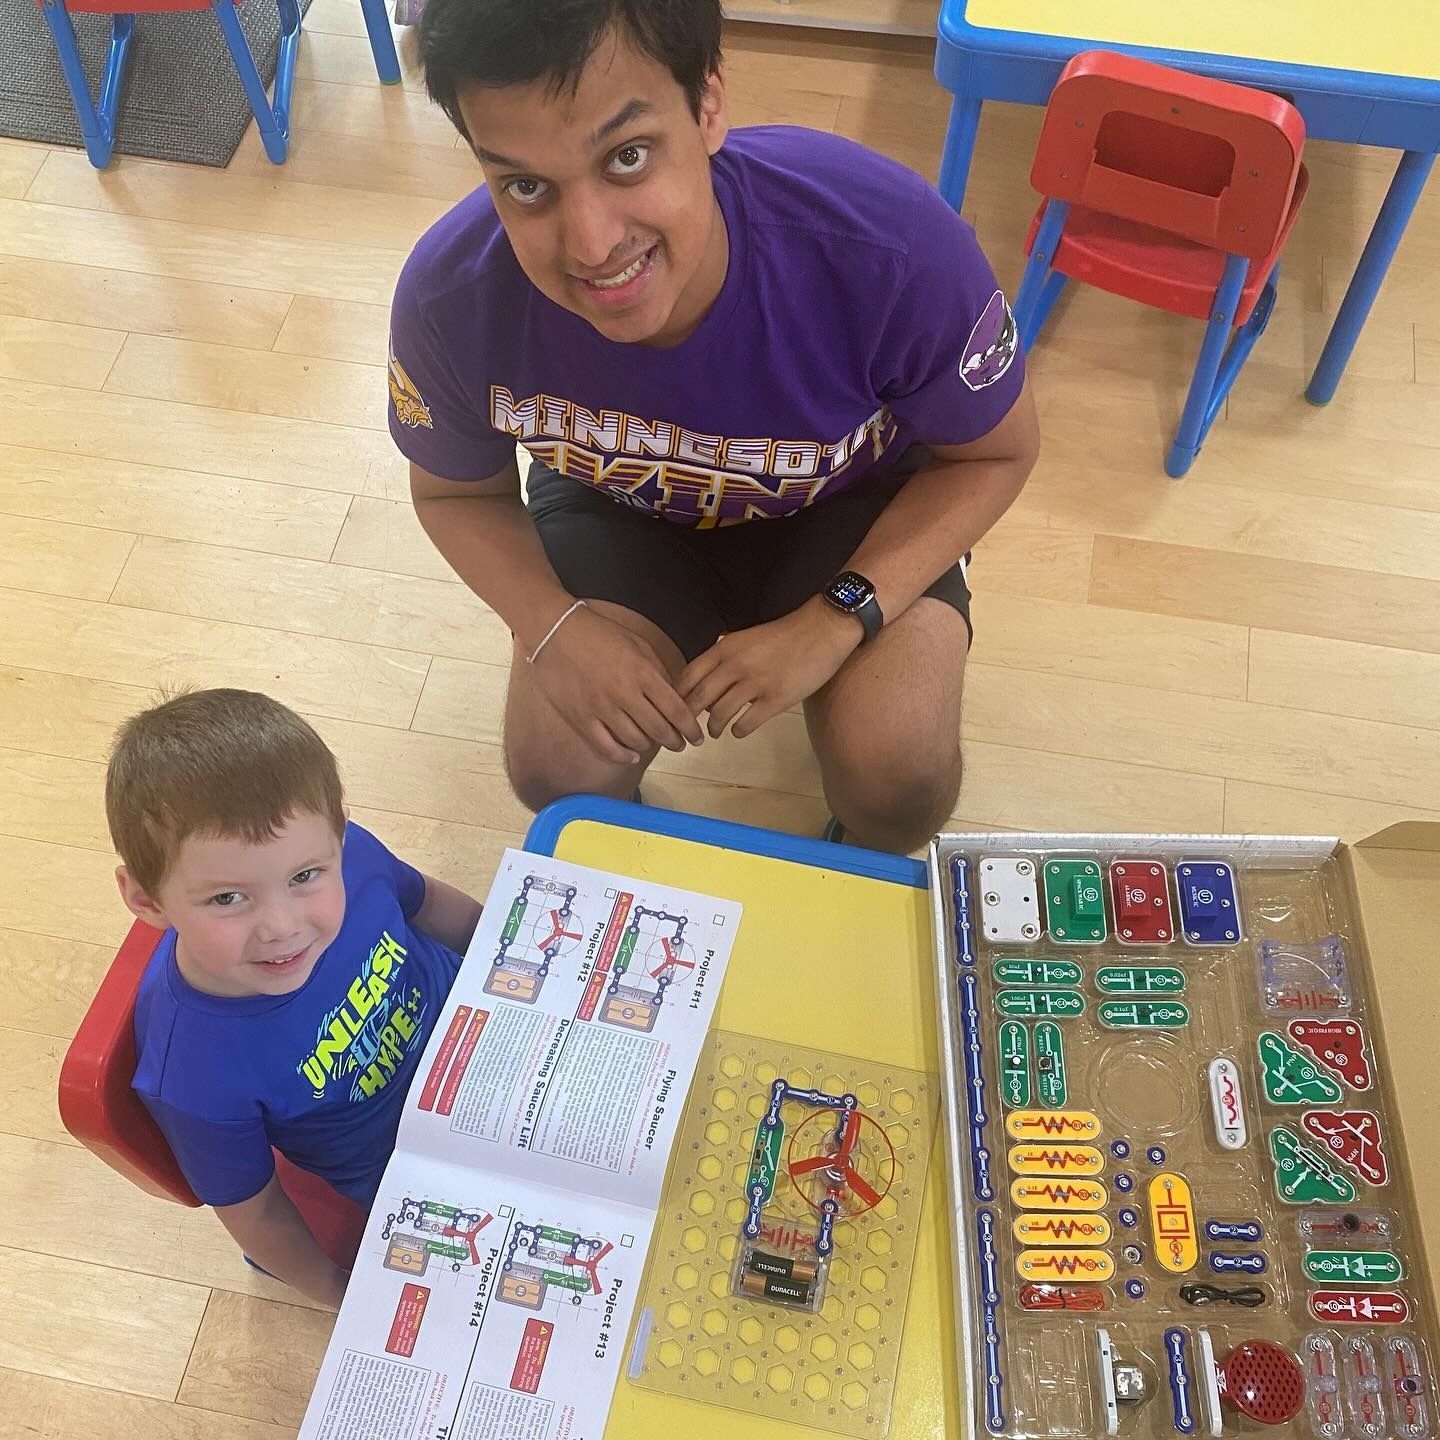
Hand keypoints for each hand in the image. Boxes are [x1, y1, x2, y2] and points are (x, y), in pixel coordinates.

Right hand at [533, 605, 703, 763]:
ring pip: (635, 741)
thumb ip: (658, 673)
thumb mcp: (638, 645)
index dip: (690, 728)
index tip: (696, 737)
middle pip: (659, 729)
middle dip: (674, 741)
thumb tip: (675, 699)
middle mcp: (625, 693)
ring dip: (650, 746)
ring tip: (653, 743)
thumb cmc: (599, 634)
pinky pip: (606, 747)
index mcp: (643, 672)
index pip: (676, 710)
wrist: (556, 631)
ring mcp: (601, 708)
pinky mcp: (581, 719)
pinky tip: (631, 755)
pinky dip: (622, 756)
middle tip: (679, 744)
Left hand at [680, 599, 861, 739]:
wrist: (821, 630)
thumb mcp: (747, 637)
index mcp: (725, 649)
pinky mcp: (776, 699)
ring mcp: (755, 684)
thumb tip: (709, 683)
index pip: (688, 677)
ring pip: (719, 715)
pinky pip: (746, 723)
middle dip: (689, 718)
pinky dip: (738, 731)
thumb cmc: (785, 634)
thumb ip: (726, 656)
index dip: (678, 697)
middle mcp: (735, 665)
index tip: (677, 708)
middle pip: (699, 699)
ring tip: (714, 732)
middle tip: (688, 729)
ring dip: (713, 727)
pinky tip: (739, 730)